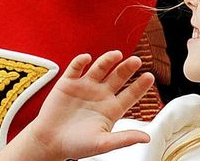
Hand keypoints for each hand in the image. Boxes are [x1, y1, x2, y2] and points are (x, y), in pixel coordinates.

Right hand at [16, 51, 154, 159]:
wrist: (50, 141)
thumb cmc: (76, 145)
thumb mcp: (104, 144)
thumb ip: (125, 139)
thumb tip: (146, 138)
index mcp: (111, 109)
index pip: (130, 94)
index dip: (140, 86)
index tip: (149, 77)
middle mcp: (100, 95)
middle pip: (118, 77)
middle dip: (127, 68)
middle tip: (136, 60)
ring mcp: (84, 87)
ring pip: (99, 68)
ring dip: (108, 60)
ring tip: (116, 54)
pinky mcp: (67, 83)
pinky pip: (75, 68)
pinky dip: (81, 61)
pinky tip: (87, 58)